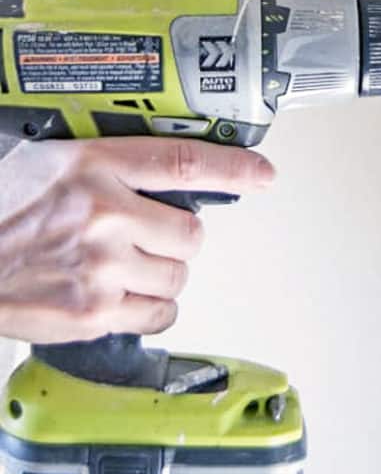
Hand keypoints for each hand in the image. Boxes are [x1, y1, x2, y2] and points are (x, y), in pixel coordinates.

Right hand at [0, 137, 273, 342]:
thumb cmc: (1, 206)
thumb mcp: (53, 161)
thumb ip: (109, 163)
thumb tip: (166, 171)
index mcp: (93, 165)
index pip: (183, 160)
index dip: (233, 167)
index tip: (262, 174)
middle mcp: (104, 213)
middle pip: (191, 233)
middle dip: (178, 236)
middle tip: (148, 234)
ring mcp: (100, 268)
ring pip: (177, 276)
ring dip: (163, 273)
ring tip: (126, 264)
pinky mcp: (93, 313)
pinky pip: (158, 314)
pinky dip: (149, 307)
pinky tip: (119, 293)